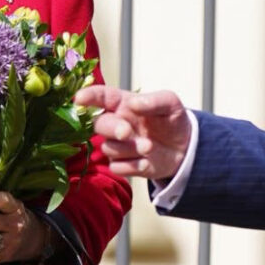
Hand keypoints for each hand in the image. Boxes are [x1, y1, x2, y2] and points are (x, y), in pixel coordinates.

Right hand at [75, 86, 190, 179]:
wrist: (185, 148)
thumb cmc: (172, 120)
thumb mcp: (171, 104)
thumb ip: (155, 101)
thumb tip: (133, 104)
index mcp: (123, 104)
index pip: (101, 96)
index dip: (88, 96)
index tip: (79, 99)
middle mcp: (116, 123)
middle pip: (99, 124)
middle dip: (111, 128)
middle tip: (127, 132)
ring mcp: (118, 145)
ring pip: (108, 148)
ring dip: (129, 148)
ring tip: (150, 147)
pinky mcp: (122, 165)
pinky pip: (117, 167)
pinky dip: (132, 166)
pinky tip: (146, 162)